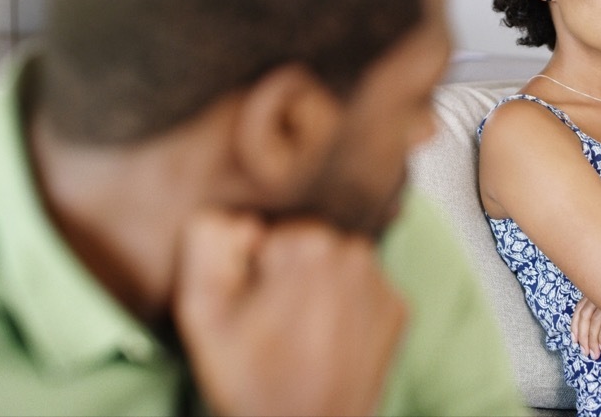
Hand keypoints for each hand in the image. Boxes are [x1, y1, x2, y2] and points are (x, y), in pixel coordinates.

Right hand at [173, 210, 406, 416]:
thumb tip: (238, 218)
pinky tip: (328, 341)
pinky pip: (362, 290)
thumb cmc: (251, 381)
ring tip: (300, 336)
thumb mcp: (201, 313)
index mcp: (308, 243)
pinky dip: (345, 307)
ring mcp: (383, 281)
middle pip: (307, 244)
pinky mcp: (399, 309)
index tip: (252, 307)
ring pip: (335, 265)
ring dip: (317, 288)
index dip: (254, 269)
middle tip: (273, 326)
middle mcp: (355, 252)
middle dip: (287, 274)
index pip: (270, 233)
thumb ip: (206, 243)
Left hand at [571, 296, 600, 358]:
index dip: (575, 326)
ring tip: (594, 354)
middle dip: (582, 337)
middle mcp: (600, 293)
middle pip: (584, 317)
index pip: (579, 309)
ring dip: (592, 341)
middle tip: (584, 352)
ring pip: (593, 322)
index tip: (574, 340)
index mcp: (596, 291)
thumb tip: (594, 327)